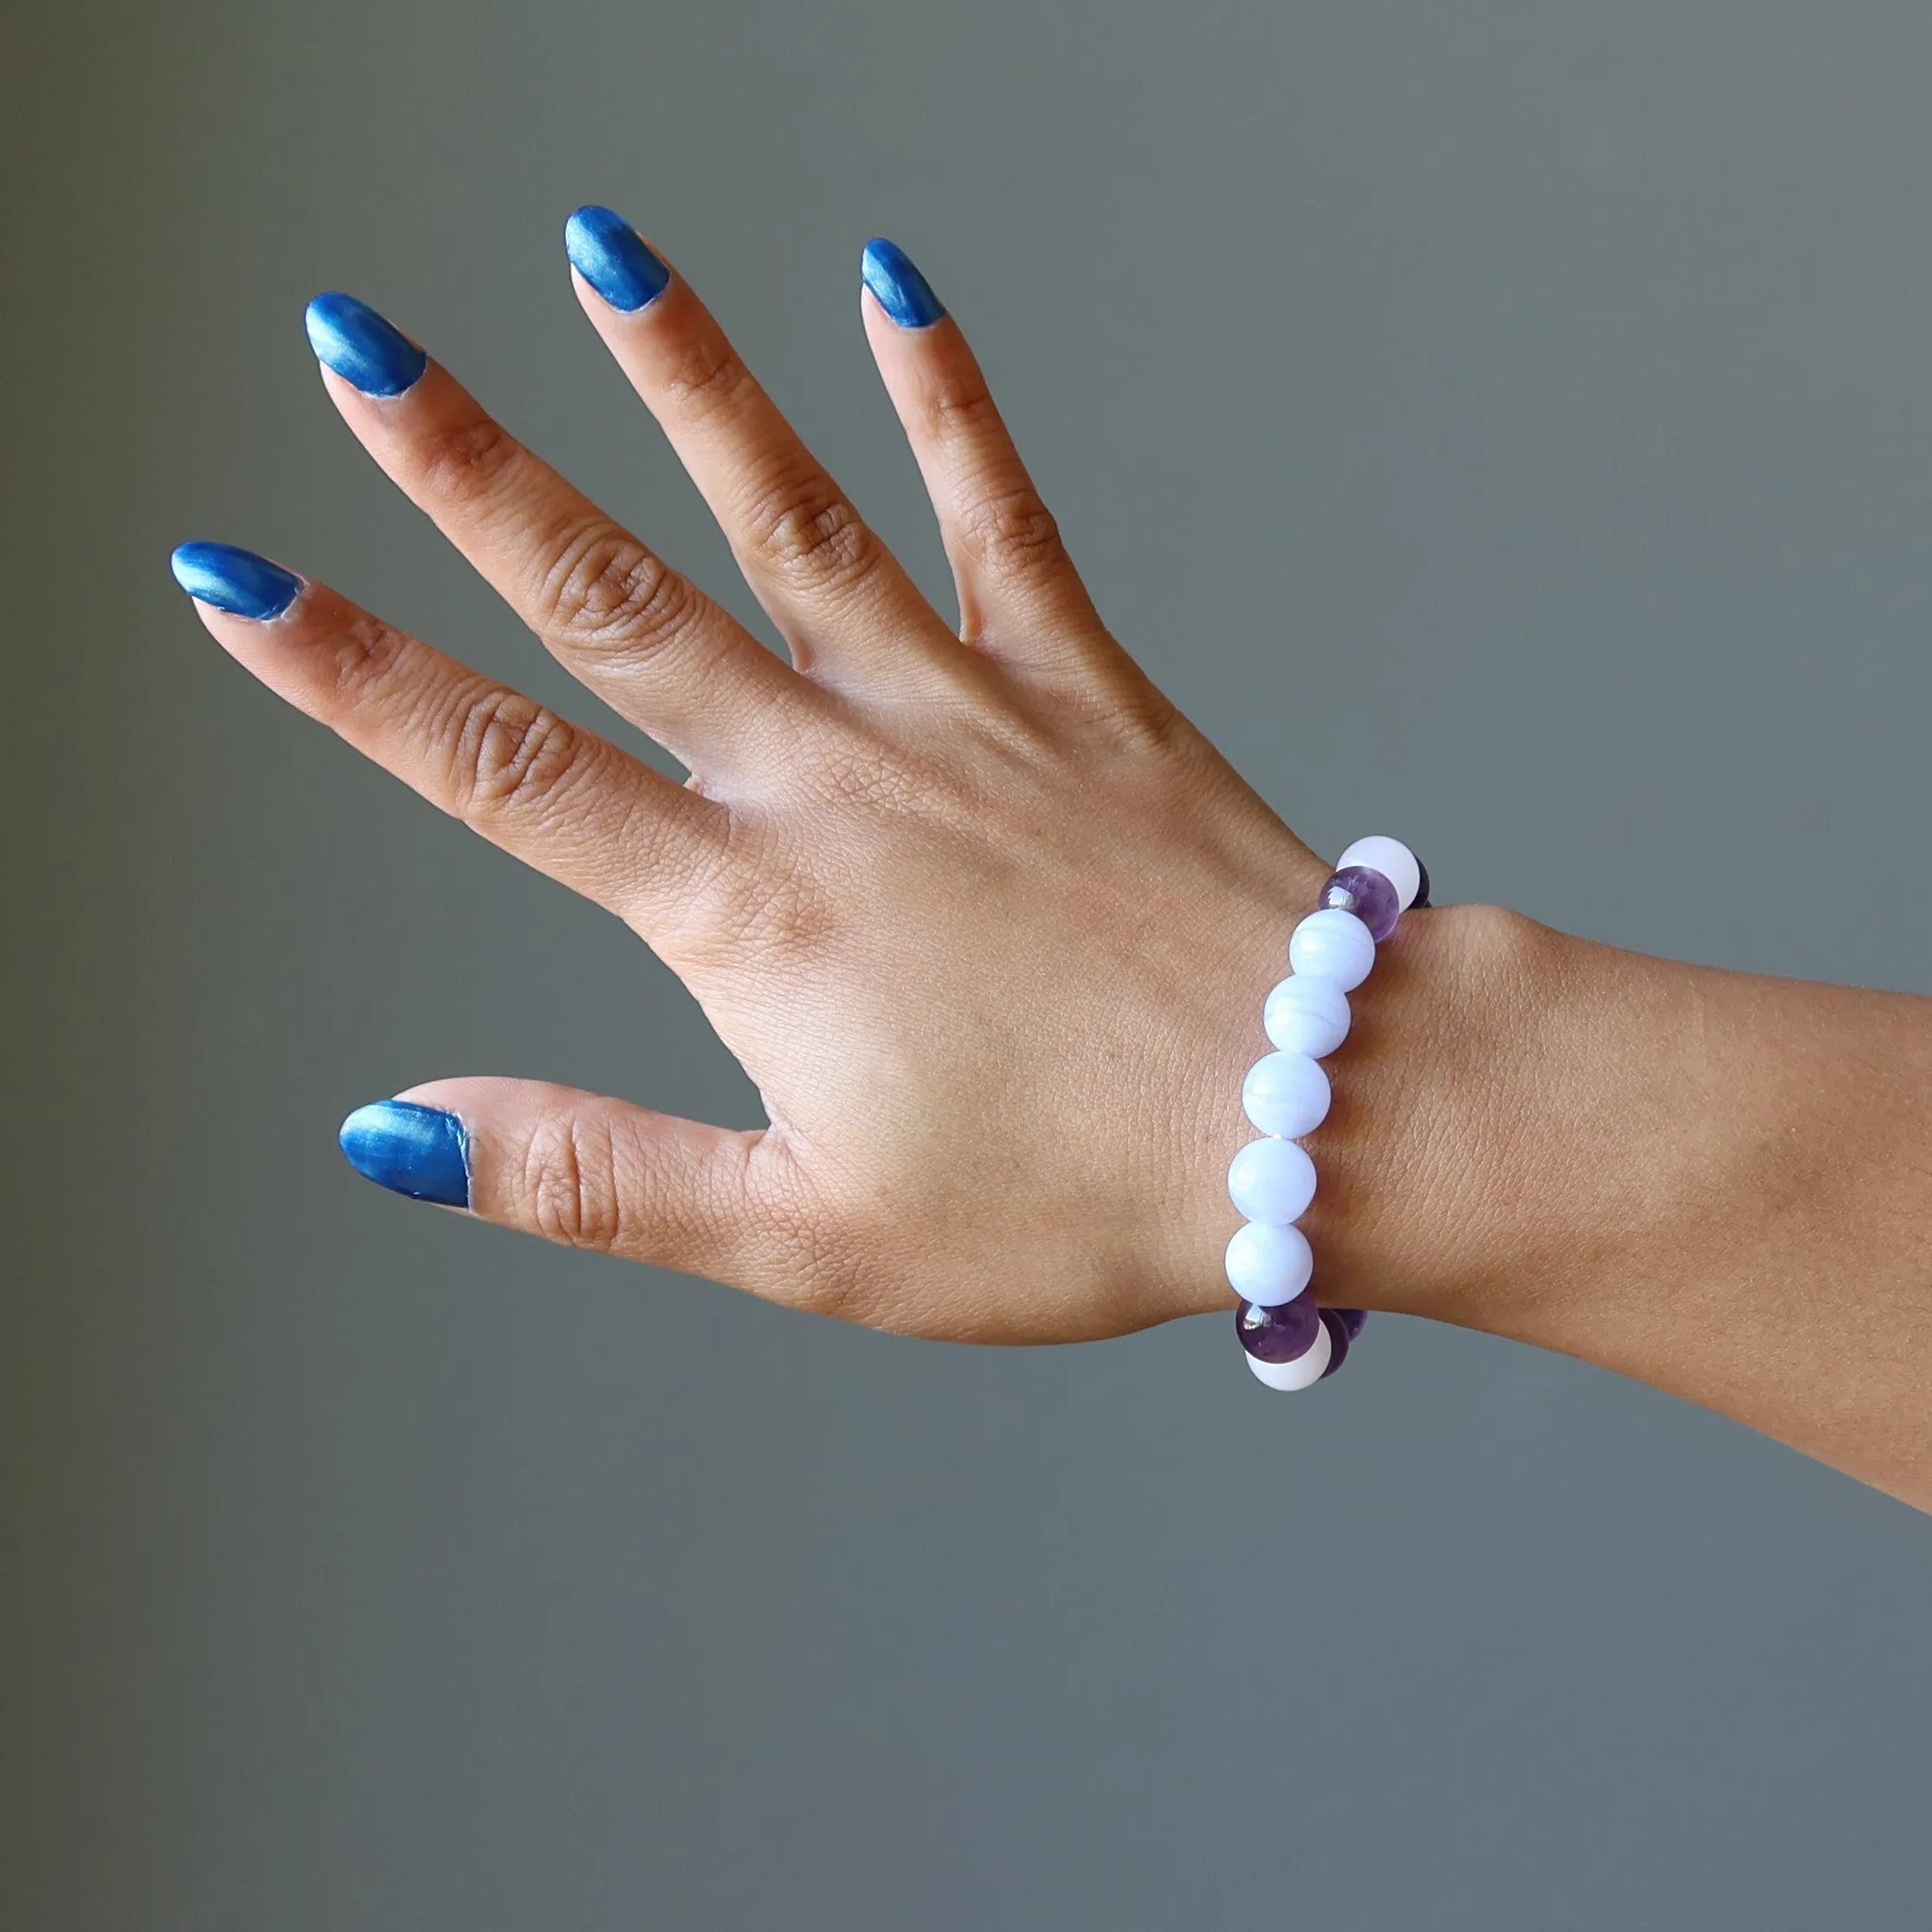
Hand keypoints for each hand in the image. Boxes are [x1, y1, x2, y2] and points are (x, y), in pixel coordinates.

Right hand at [173, 214, 1517, 1345]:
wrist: (1313, 1112)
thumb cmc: (1074, 1196)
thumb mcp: (810, 1235)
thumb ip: (596, 1174)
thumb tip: (393, 1130)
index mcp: (753, 915)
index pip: (504, 772)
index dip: (353, 678)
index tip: (234, 578)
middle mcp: (838, 780)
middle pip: (616, 598)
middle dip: (467, 469)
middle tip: (354, 344)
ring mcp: (964, 713)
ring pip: (792, 515)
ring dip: (685, 379)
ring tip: (601, 249)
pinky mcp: (1082, 687)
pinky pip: (1000, 516)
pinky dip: (945, 402)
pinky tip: (892, 290)